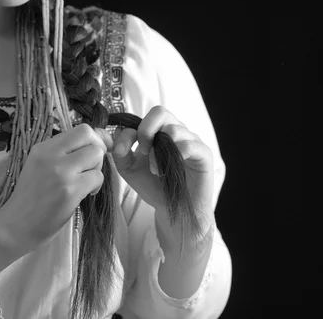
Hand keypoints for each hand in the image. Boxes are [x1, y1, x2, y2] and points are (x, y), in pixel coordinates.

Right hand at [0, 123, 110, 258]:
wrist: (15, 227)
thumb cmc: (29, 199)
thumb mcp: (39, 166)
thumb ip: (62, 154)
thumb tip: (96, 141)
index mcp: (42, 147)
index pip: (80, 129)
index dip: (94, 139)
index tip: (92, 153)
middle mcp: (51, 155)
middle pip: (90, 137)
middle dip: (98, 151)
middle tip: (90, 168)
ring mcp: (61, 172)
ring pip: (97, 156)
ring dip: (97, 170)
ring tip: (86, 184)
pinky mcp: (70, 191)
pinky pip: (97, 177)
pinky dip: (96, 186)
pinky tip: (85, 195)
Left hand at [111, 106, 214, 243]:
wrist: (173, 209)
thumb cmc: (153, 186)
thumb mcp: (129, 169)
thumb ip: (120, 151)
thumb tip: (118, 133)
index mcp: (159, 131)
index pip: (143, 117)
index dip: (130, 131)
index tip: (123, 151)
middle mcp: (176, 131)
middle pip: (160, 112)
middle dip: (145, 130)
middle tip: (142, 152)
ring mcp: (192, 141)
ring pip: (174, 129)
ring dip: (158, 151)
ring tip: (155, 169)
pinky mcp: (204, 155)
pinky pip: (191, 145)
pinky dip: (177, 154)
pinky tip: (170, 168)